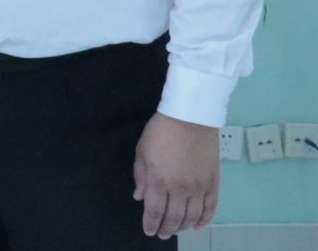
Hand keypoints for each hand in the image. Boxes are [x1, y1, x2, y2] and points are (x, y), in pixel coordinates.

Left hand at [133, 113, 218, 238]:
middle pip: (174, 217)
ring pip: (192, 216)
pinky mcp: (213, 183)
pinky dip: (205, 219)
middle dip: (167, 229)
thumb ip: (140, 177)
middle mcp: (180, 189)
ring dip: (184, 226)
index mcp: (159, 181)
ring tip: (177, 230)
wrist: (190, 118)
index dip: (151, 224)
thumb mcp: (142, 152)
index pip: (155, 212)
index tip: (149, 231)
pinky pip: (210, 207)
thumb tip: (139, 197)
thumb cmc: (160, 132)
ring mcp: (199, 187)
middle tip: (163, 234)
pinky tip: (198, 225)